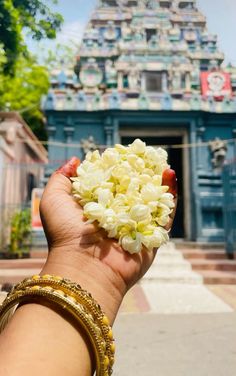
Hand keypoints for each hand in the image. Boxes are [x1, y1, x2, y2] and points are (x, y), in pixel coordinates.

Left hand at [40, 157, 176, 320]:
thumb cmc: (64, 233)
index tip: (124, 153)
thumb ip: (61, 179)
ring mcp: (136, 226)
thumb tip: (76, 160)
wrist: (83, 267)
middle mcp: (118, 216)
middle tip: (147, 155)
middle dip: (141, 172)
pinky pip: (165, 215)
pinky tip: (170, 174)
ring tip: (161, 161)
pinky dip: (171, 196)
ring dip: (158, 181)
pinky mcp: (152, 237)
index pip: (111, 183)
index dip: (118, 167)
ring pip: (152, 200)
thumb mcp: (53, 200)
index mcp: (98, 208)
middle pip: (134, 190)